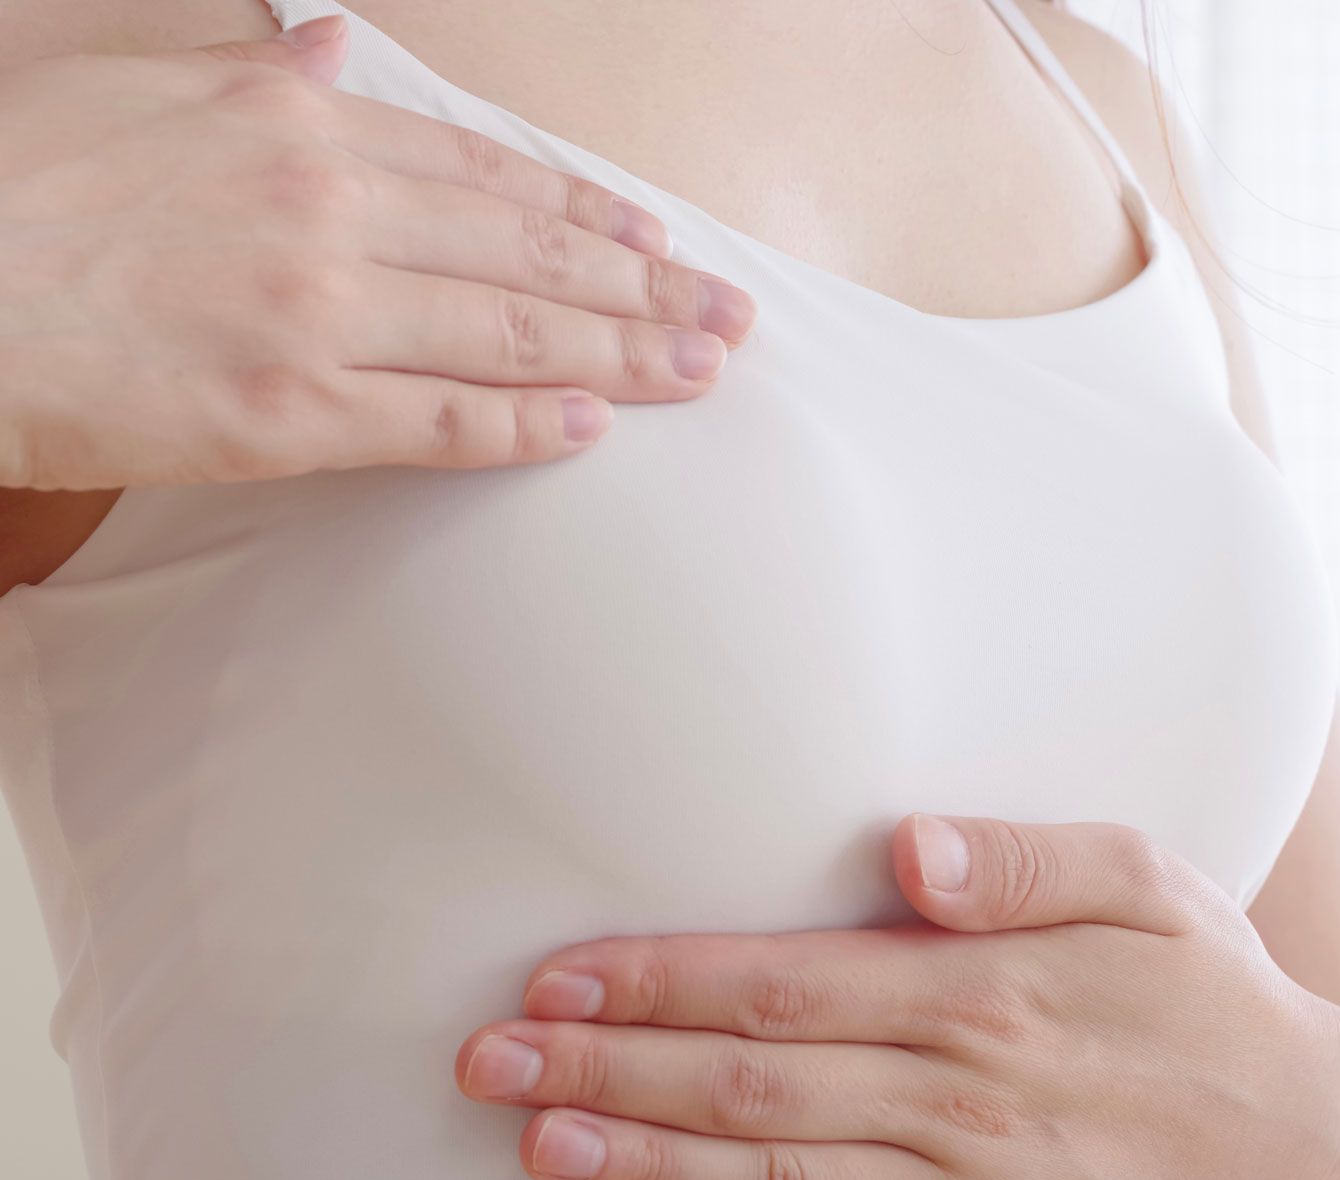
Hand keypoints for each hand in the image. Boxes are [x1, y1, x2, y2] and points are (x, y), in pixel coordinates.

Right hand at [0, 15, 755, 490]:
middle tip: (723, 312)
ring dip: (624, 352)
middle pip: (528, 253)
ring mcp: (318, 315)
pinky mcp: (289, 414)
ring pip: (512, 334)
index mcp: (296, 129)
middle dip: (642, 286)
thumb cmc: (9, 183)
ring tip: (700, 367)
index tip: (652, 236)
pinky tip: (596, 427)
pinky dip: (528, 426)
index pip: (485, 174)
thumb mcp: (126, 83)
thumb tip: (324, 47)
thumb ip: (244, 74)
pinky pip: (443, 422)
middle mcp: (330, 213)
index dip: (583, 212)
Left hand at [454, 815, 1339, 1179]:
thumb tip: (908, 847)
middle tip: (489, 1066)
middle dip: (610, 1074)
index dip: (661, 982)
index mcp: (992, 997)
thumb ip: (1033, 860)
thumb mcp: (1161, 892)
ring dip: (648, 1173)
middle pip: (755, 1088)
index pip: (788, 986)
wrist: (1334, 1174)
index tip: (558, 979)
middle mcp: (971, 1107)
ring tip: (541, 1151)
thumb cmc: (1228, 1011)